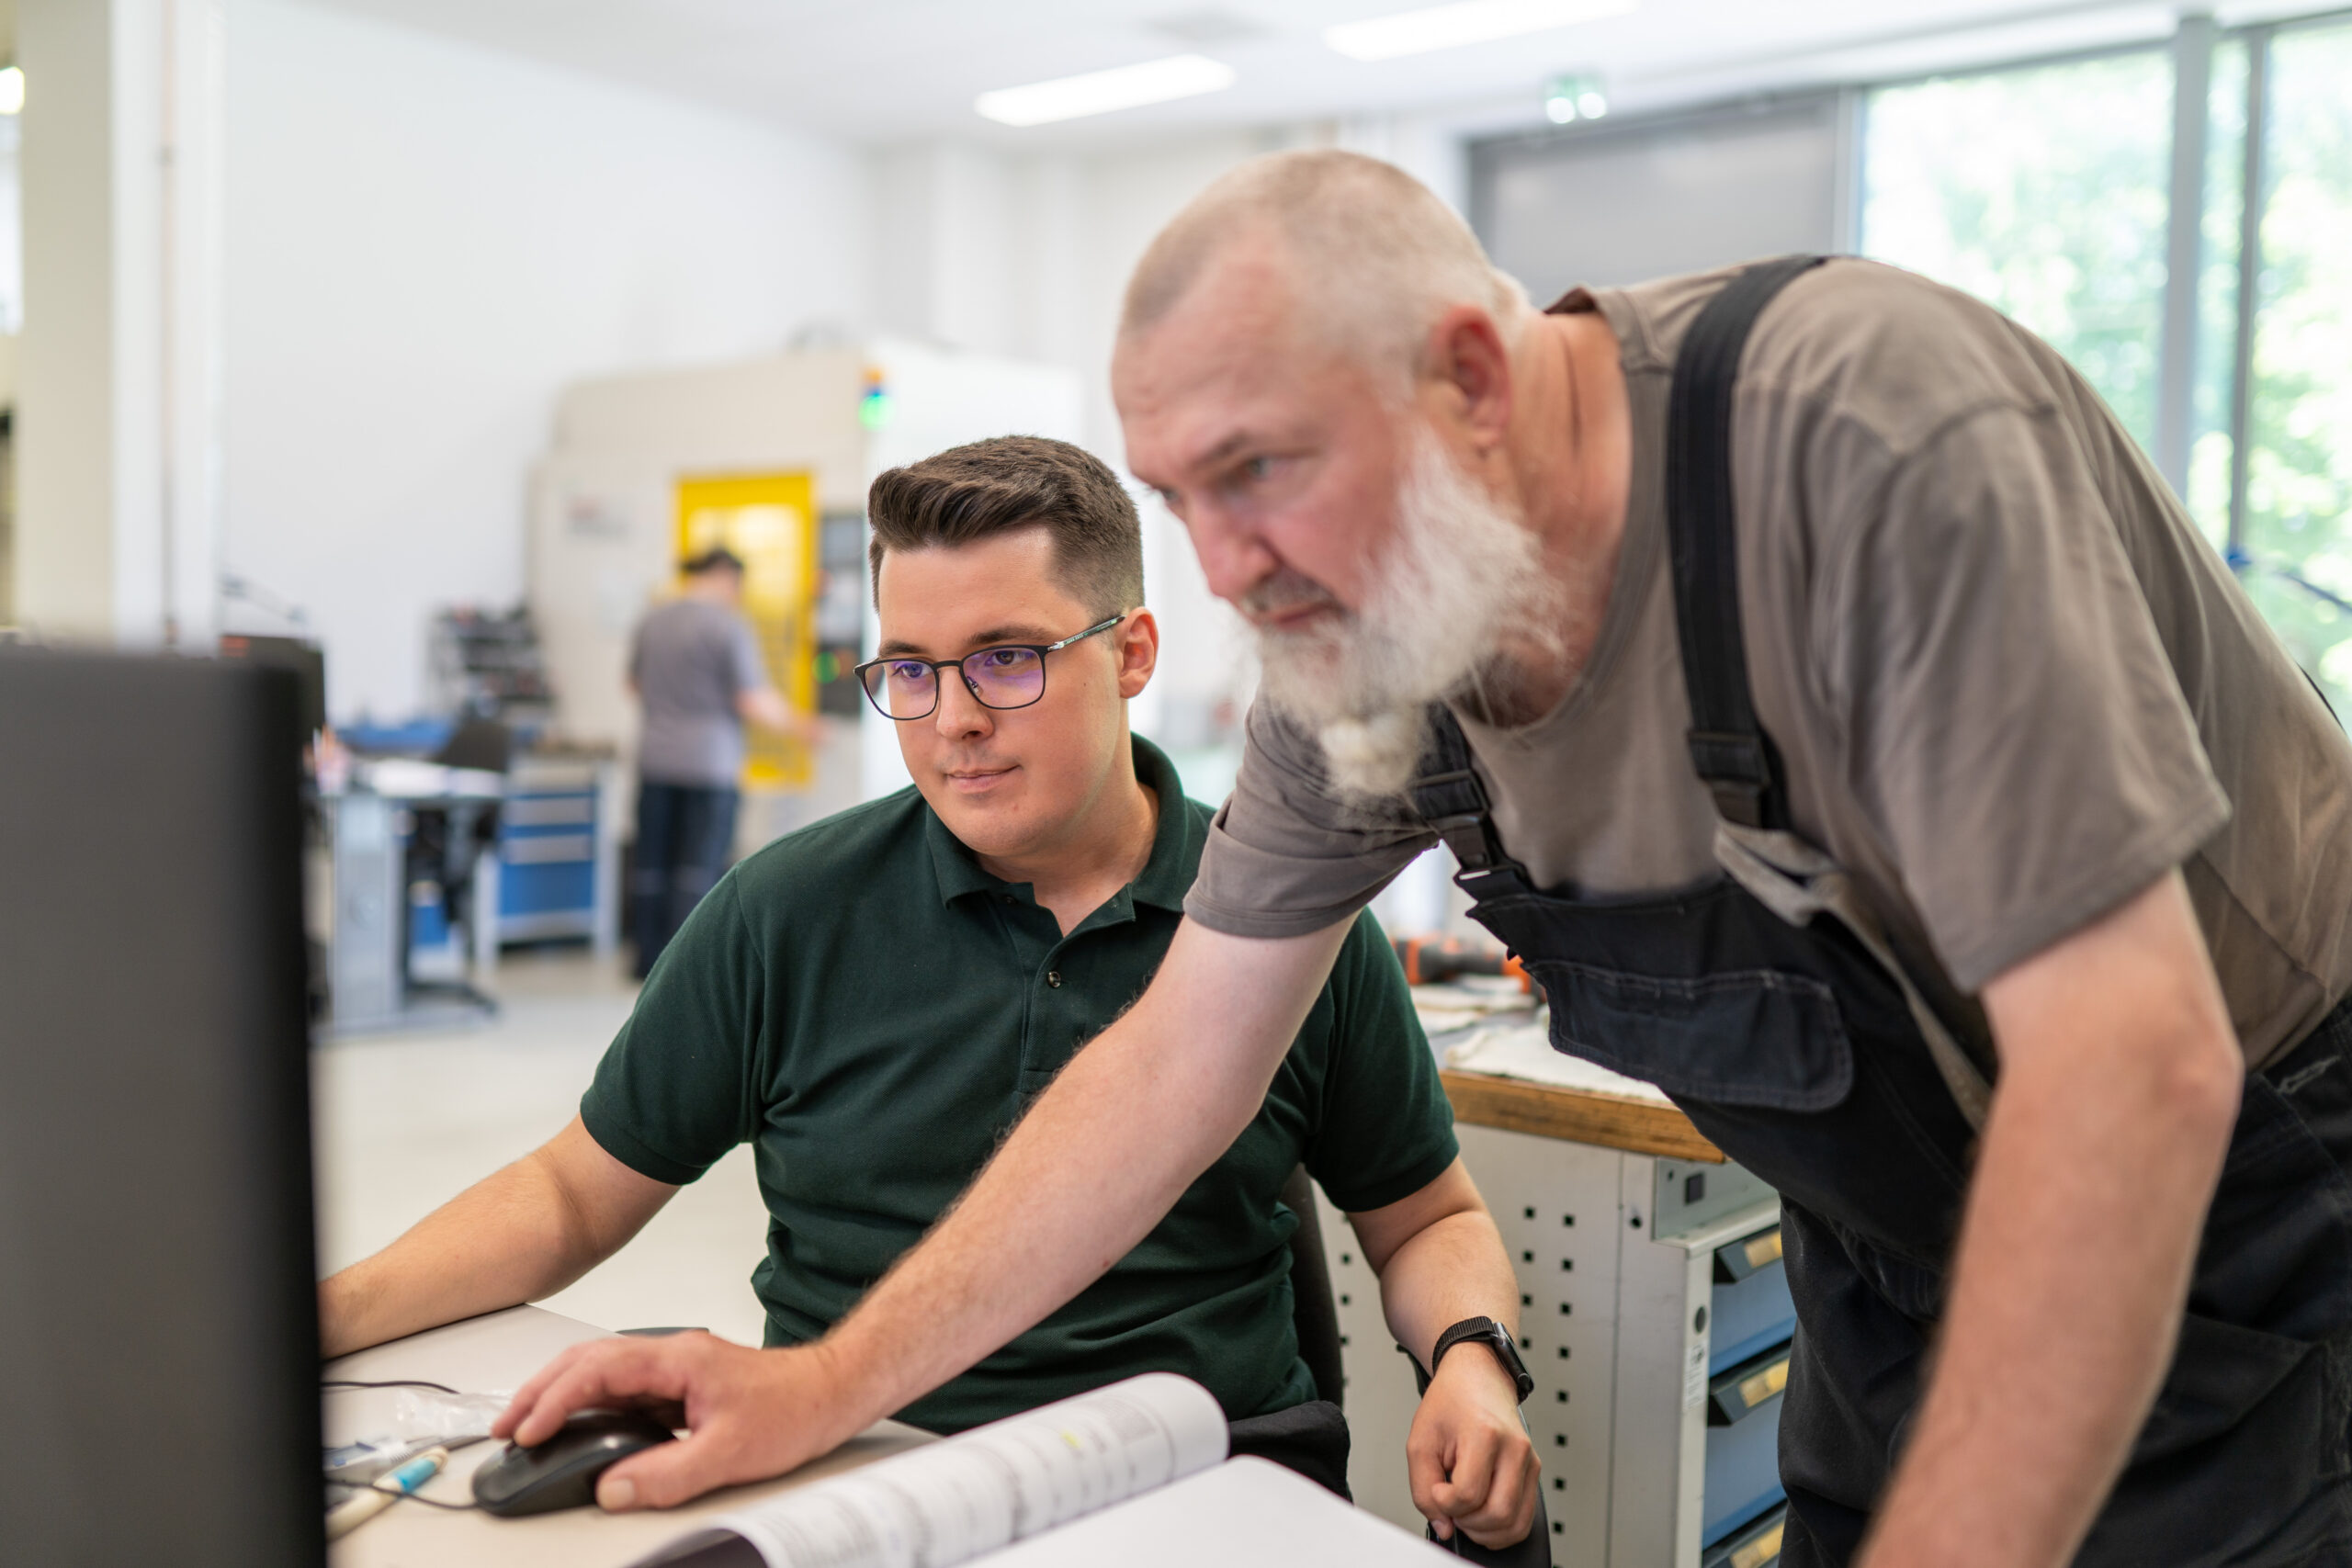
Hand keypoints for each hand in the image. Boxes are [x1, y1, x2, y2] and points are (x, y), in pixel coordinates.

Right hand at [494, 1332, 863, 1510]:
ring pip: (602, 1369)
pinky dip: (589, 1402)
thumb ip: (666, 1475)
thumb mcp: (729, 1453)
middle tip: (506, 1428)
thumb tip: (611, 1489)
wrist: (833, 1391)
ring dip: (561, 1393)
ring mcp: (675, 1366)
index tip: (528, 1432)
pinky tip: (578, 1426)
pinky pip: (622, 1386)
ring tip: (528, 1426)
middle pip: (588, 1360)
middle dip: (540, 1391)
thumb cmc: (794, 1410)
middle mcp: (671, 1354)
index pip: (598, 1370)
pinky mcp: (682, 1383)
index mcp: (677, 1359)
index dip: (556, 1400)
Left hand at [1408, 1342, 1539, 1547]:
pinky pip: (1524, 1517)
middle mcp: (1515, 1449)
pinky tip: (1481, 1515)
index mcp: (1485, 1434)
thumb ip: (1423, 1490)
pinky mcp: (1534, 1471)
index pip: (1468, 1494)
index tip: (1437, 1489)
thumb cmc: (1450, 1402)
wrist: (1476, 1377)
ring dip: (1485, 1531)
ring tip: (1465, 1512)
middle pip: (1497, 1514)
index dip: (1444, 1502)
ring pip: (1516, 1524)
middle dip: (1467, 1522)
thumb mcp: (1420, 1442)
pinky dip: (1501, 1528)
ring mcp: (1529, 1461)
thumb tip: (1443, 1526)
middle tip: (1450, 1506)